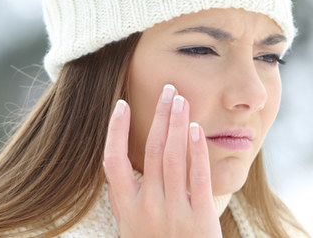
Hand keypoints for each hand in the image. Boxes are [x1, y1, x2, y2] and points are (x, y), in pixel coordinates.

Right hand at [102, 84, 221, 237]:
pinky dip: (196, 150)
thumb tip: (120, 166)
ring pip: (172, 156)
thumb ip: (129, 199)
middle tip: (167, 89)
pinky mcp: (199, 217)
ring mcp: (173, 211)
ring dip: (177, 123)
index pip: (113, 161)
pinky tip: (196, 129)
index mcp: (126, 209)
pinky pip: (197, 176)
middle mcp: (147, 207)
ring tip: (181, 100)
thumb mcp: (132, 228)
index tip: (121, 105)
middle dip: (159, 116)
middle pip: (150, 150)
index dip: (115, 131)